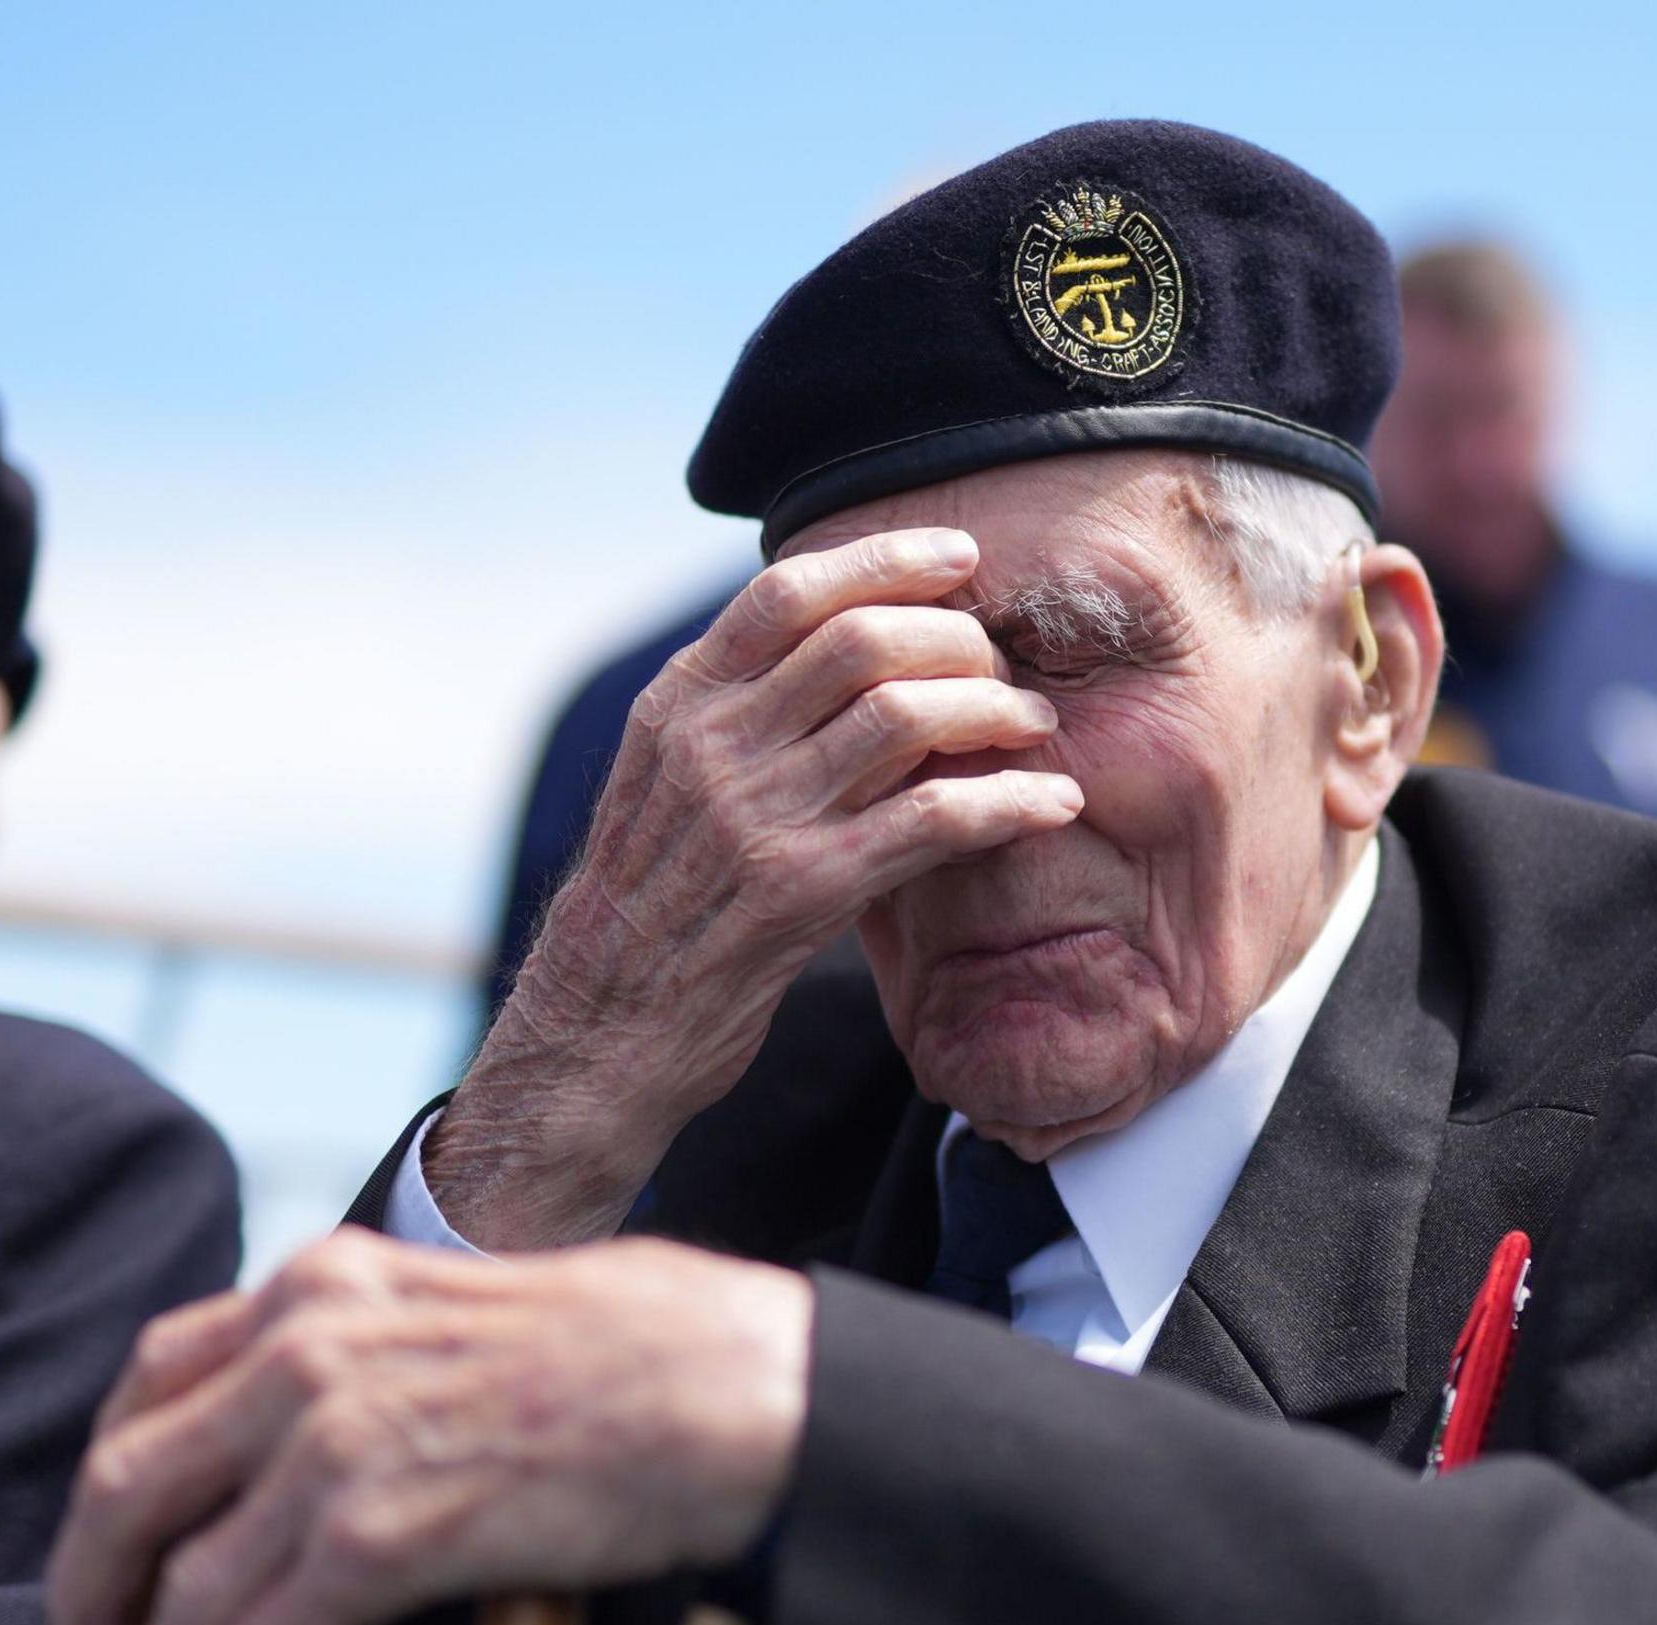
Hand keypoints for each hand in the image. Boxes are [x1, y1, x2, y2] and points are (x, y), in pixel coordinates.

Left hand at [47, 1229, 812, 1624]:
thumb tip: (330, 1440)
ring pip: (183, 1591)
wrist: (740, 1391)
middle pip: (128, 1487)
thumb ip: (382, 1350)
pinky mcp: (377, 1534)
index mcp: (326, 1285)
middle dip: (90, 1596)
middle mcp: (305, 1348)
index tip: (106, 1552)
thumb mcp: (473, 1304)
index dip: (107, 1482)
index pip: (153, 1375)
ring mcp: (332, 1440)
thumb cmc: (654, 1351)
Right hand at [435, 529, 1082, 1250]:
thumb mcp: (664, 784)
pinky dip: (1010, 803)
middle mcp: (712, 747)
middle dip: (956, 638)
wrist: (602, 1030)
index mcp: (679, 707)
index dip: (886, 561)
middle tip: (1004, 663)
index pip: (788, 592)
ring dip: (993, 710)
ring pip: (905, 716)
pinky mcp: (803, 892)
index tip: (959, 561)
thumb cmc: (652, 908)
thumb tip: (836, 647)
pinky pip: (933, 820)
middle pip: (862, 641)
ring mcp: (756, 817)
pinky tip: (1054, 805)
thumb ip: (735, 714)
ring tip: (1034, 724)